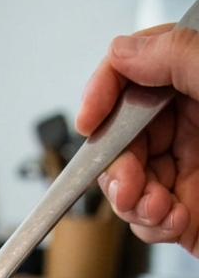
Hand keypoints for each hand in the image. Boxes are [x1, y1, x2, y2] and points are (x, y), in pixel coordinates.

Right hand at [76, 23, 198, 256]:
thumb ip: (179, 56)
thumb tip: (125, 50)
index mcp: (197, 83)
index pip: (133, 73)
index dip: (104, 92)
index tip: (89, 118)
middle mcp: (191, 125)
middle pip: (119, 136)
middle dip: (114, 166)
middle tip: (127, 184)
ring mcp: (187, 171)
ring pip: (125, 183)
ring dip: (130, 202)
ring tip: (156, 208)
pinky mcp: (187, 214)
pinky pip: (146, 221)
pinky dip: (152, 227)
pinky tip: (175, 221)